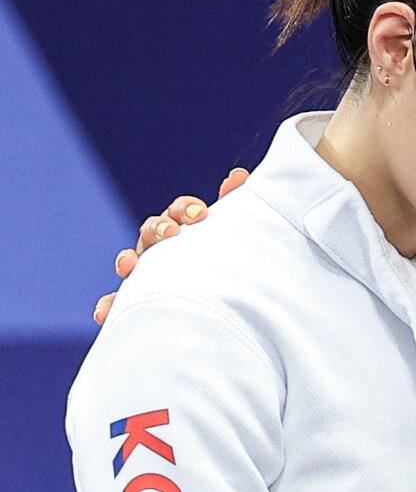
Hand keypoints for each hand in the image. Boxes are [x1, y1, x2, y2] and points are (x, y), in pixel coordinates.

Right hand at [94, 169, 249, 322]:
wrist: (225, 316)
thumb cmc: (225, 271)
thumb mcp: (232, 241)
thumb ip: (234, 207)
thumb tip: (238, 175)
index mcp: (184, 232)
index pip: (179, 213)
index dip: (186, 210)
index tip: (200, 214)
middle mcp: (160, 249)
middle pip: (151, 230)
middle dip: (158, 228)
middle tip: (171, 233)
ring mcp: (144, 273)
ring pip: (131, 261)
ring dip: (127, 260)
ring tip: (128, 266)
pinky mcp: (136, 302)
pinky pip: (118, 303)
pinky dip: (109, 306)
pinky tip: (103, 314)